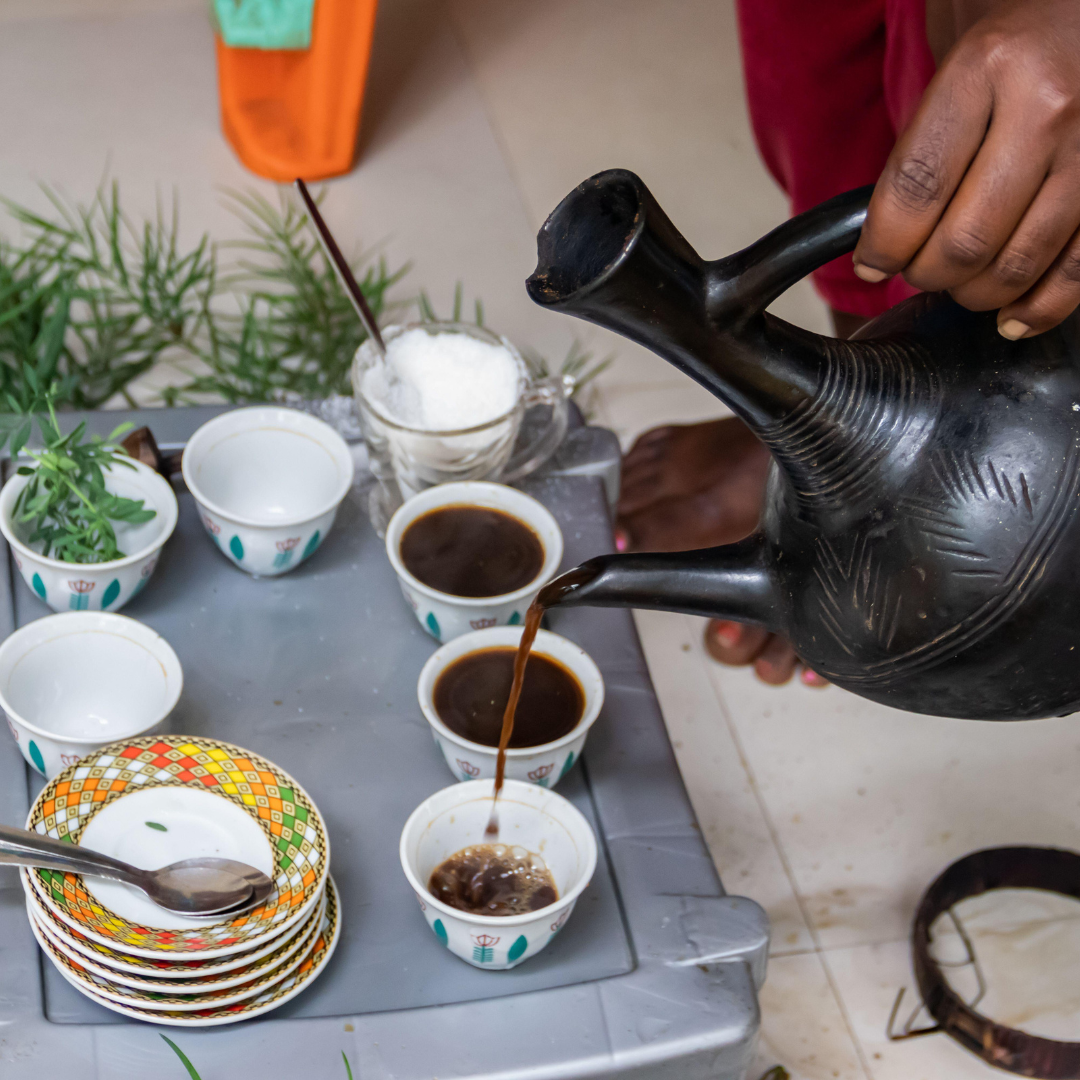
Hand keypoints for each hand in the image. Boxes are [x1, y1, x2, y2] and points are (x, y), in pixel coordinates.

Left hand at [853, 0, 1079, 337]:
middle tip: (916, 270)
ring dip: (974, 294)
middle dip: (926, 274)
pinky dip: (1039, 308)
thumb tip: (880, 242)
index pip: (915, 189)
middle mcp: (1047, 107)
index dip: (884, 245)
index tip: (871, 264)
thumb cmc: (1017, 44)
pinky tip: (1011, 317)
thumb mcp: (957, 67)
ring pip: (1016, 264)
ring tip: (959, 284)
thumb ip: (922, 147)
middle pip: (964, 240)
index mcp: (987, 68)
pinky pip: (1078, 269)